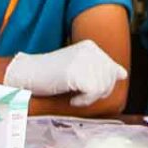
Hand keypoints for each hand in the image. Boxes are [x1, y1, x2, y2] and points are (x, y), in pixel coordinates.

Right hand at [3, 40, 126, 106]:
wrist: (25, 75)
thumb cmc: (49, 75)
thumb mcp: (79, 68)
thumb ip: (100, 69)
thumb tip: (123, 74)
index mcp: (91, 47)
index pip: (112, 69)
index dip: (103, 85)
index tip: (86, 89)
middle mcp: (90, 50)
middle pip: (110, 79)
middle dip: (99, 92)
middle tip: (81, 95)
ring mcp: (84, 60)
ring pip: (103, 86)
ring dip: (90, 98)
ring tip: (75, 96)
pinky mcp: (77, 72)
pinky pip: (94, 92)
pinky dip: (85, 101)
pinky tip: (73, 99)